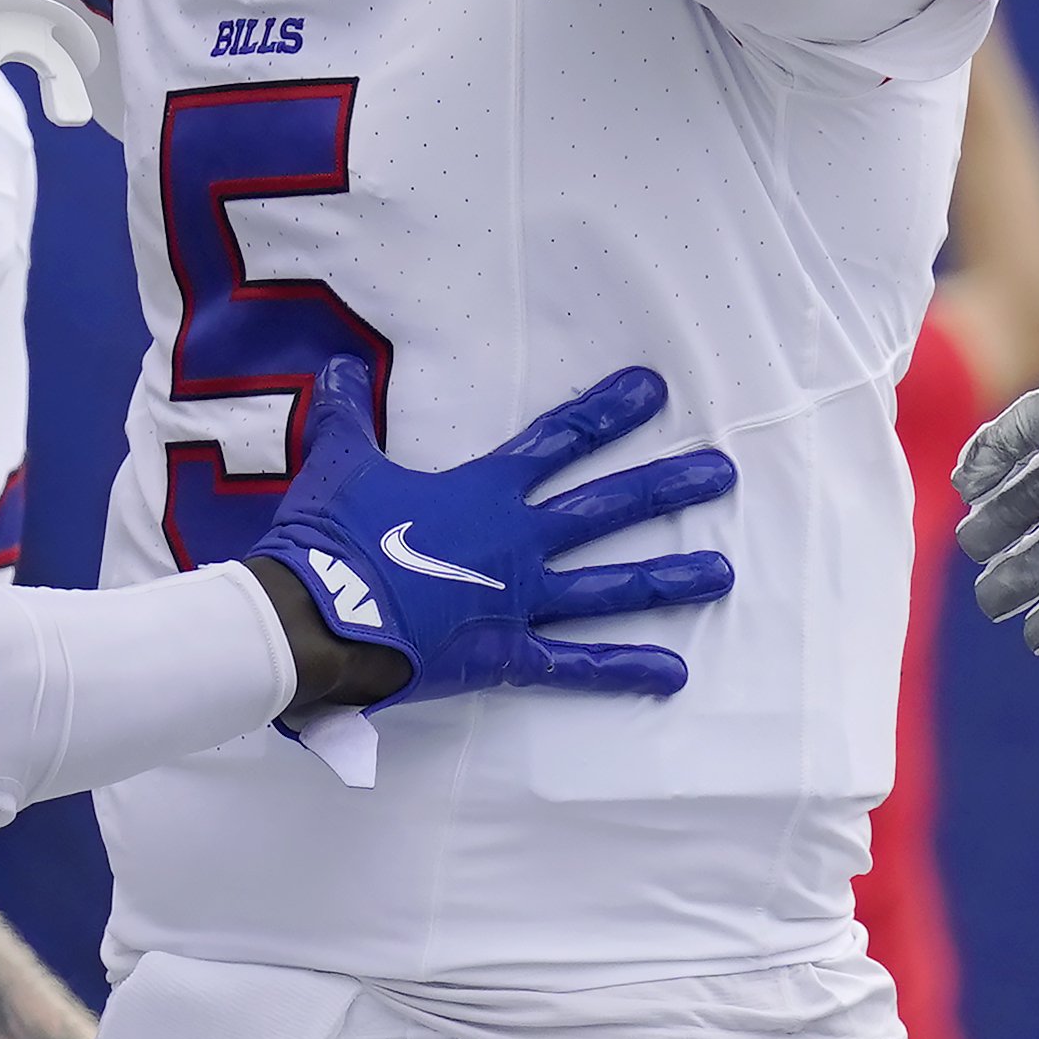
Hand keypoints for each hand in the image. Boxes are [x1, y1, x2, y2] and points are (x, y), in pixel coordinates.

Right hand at [251, 353, 735, 718]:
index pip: (558, 440)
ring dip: (667, 576)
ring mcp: (518, 600)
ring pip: (609, 586)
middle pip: (606, 508)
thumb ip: (347, 414)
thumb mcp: (337, 463)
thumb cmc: (327, 538)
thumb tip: (340, 366)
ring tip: (723, 571)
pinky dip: (623, 669)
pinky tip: (675, 672)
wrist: (314, 617)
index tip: (654, 390)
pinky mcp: (505, 655)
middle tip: (722, 473)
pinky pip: (574, 665)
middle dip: (667, 487)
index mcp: (482, 492)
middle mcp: (517, 542)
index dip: (607, 412)